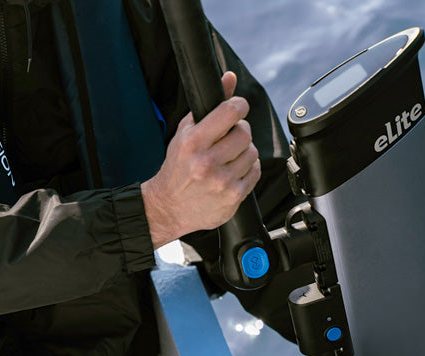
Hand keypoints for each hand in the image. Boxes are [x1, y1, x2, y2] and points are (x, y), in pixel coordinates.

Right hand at [141, 71, 260, 247]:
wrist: (169, 208)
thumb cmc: (178, 168)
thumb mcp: (185, 134)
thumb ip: (208, 106)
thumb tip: (230, 78)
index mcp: (193, 143)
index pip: (229, 112)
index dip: (239, 106)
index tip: (238, 108)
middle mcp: (207, 163)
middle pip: (244, 134)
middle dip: (240, 131)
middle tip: (231, 136)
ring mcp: (222, 181)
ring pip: (252, 153)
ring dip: (244, 152)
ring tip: (230, 157)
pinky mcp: (233, 197)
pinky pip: (255, 172)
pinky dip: (248, 169)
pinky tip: (234, 171)